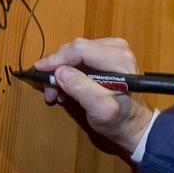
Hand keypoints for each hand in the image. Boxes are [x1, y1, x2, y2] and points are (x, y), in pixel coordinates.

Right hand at [36, 36, 154, 156]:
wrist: (134, 124)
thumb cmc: (120, 119)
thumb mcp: (100, 110)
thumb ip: (81, 89)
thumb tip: (60, 72)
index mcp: (119, 59)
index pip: (80, 49)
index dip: (57, 58)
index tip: (39, 70)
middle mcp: (117, 48)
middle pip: (76, 49)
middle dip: (57, 68)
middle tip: (48, 90)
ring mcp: (112, 50)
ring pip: (75, 53)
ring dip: (61, 72)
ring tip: (55, 94)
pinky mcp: (106, 55)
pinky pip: (80, 57)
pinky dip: (69, 72)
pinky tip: (65, 89)